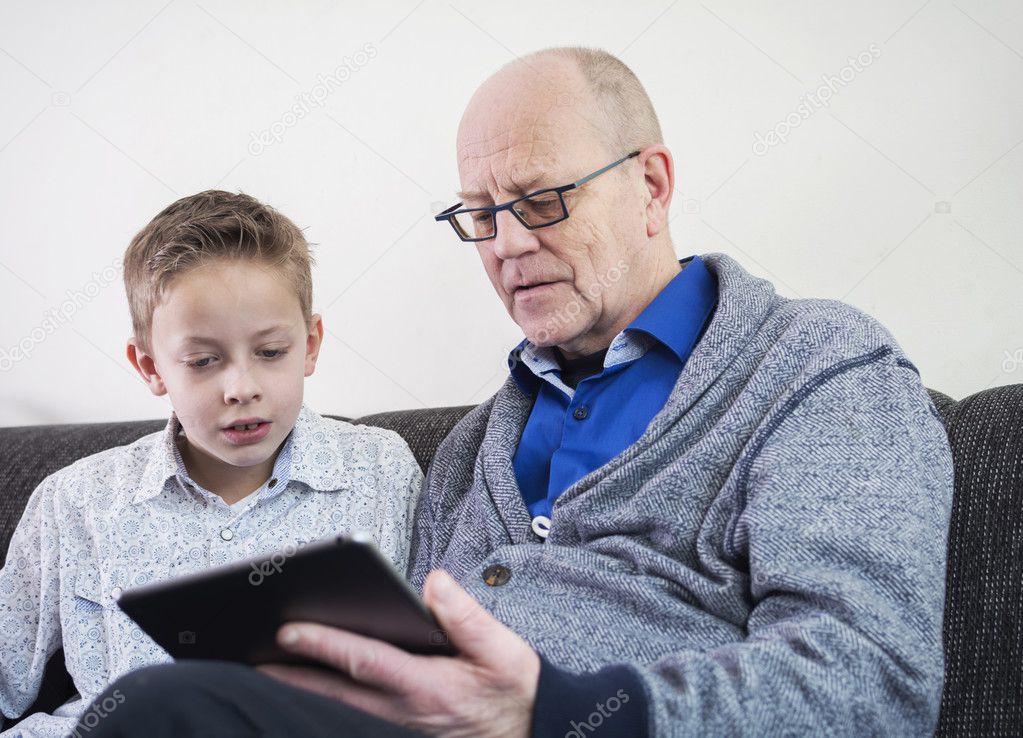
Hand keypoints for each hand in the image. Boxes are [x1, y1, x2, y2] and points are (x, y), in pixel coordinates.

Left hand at [258, 569, 540, 737]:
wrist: (529, 734)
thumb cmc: (513, 691)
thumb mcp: (504, 652)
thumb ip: (466, 616)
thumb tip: (432, 582)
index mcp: (426, 687)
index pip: (364, 661)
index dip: (323, 645)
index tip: (287, 629)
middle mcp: (402, 712)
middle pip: (332, 691)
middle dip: (286, 674)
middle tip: (244, 655)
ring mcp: (395, 727)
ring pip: (334, 707)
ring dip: (296, 689)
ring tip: (257, 666)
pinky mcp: (395, 731)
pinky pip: (346, 717)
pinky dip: (318, 701)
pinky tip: (299, 686)